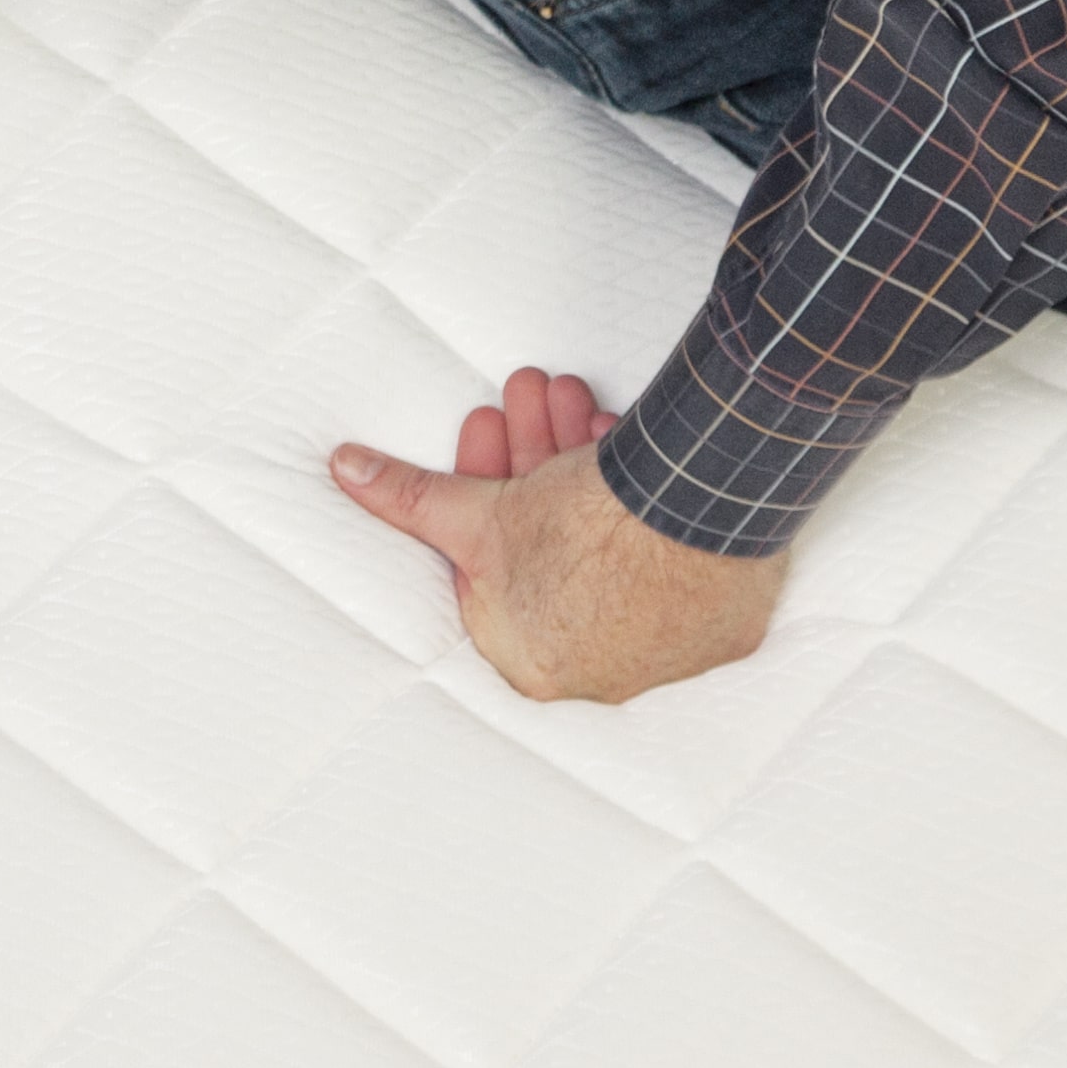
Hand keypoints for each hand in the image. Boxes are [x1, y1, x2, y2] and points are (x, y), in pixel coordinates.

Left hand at [329, 367, 783, 702]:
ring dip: (581, 464)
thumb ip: (408, 500)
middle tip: (530, 396)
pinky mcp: (722, 624)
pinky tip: (623, 441)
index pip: (490, 562)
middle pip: (550, 548)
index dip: (484, 483)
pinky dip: (648, 504)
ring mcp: (667, 651)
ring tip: (574, 397)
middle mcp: (596, 670)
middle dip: (531, 462)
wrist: (706, 519)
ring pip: (611, 548)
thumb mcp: (477, 511)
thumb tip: (344, 470)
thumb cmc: (583, 532)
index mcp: (528, 661)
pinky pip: (675, 560)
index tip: (491, 429)